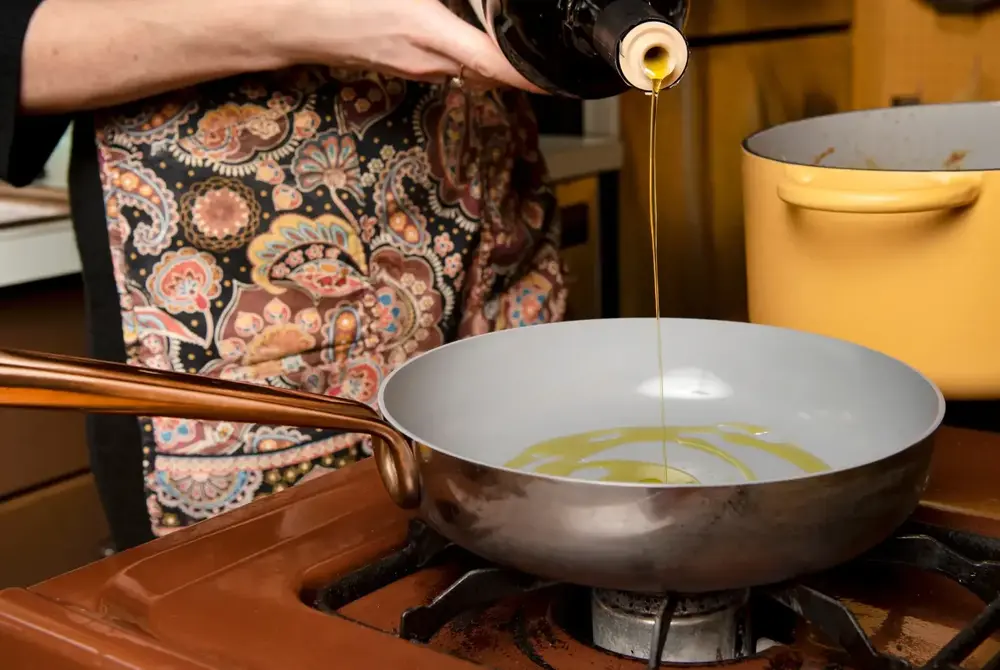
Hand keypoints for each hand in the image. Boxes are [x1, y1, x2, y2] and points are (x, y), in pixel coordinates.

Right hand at [295, 0, 544, 91]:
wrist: (295, 21)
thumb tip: (458, 0)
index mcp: (426, 29)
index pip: (492, 61)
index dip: (527, 75)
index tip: (556, 79)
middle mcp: (427, 59)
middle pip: (490, 69)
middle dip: (518, 63)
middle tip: (542, 52)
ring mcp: (416, 69)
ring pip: (470, 66)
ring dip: (492, 55)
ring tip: (510, 39)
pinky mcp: (406, 68)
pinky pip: (450, 63)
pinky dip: (468, 51)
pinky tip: (467, 30)